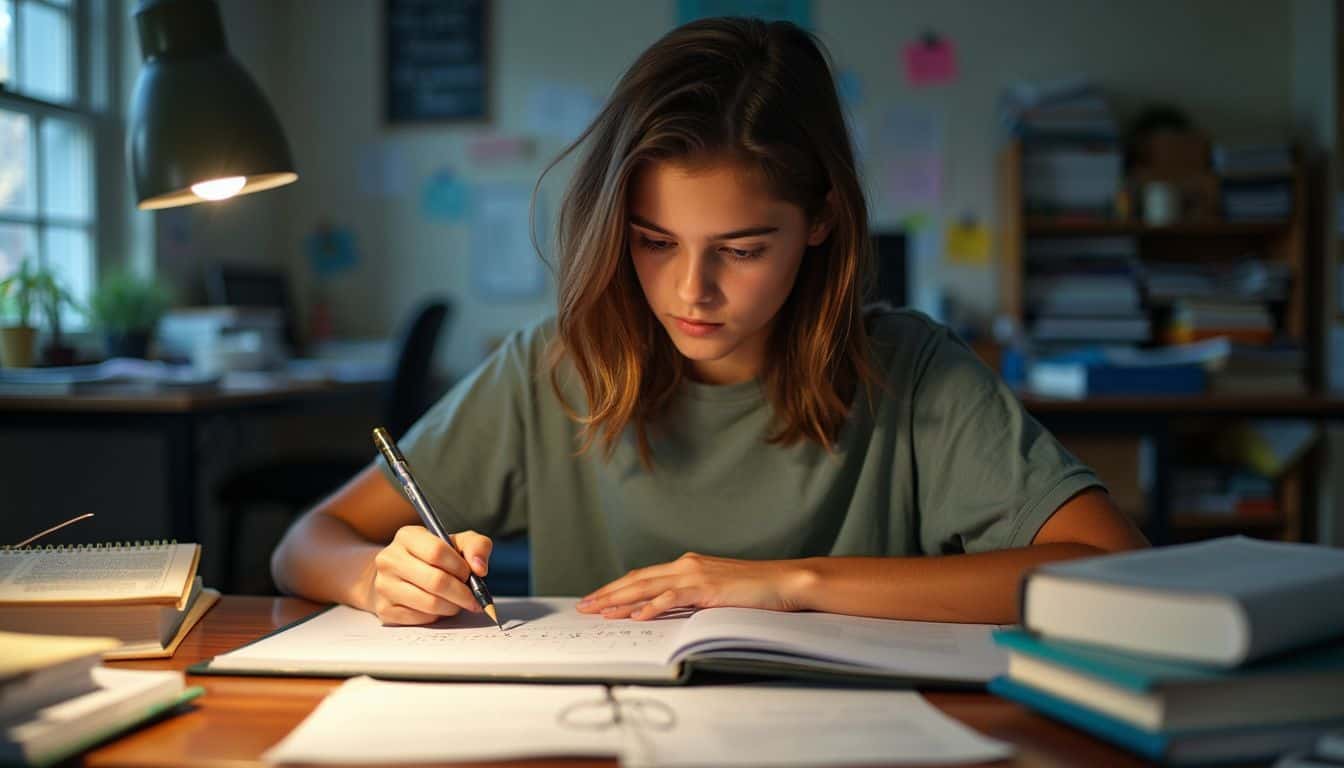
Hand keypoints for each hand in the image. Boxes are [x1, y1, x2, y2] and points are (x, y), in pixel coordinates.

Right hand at [360, 526, 492, 624]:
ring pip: (429, 603)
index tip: (471, 574)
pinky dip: (437, 616)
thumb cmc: (434, 558)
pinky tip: (439, 608)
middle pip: (435, 581)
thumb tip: (480, 568)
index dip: (460, 567)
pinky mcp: (384, 609)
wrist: (398, 576)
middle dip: (462, 593)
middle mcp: (390, 559)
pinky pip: (420, 619)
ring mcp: (383, 585)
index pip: (437, 551)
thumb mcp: (457, 543)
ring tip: (457, 602)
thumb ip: (477, 546)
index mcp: (407, 536)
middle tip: (473, 598)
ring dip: (452, 607)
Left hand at [576, 552, 815, 619]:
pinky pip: (674, 598)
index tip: (595, 599)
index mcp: (687, 566)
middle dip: (608, 594)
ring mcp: (696, 574)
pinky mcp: (708, 587)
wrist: (785, 581)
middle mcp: (686, 565)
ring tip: (599, 611)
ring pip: (648, 587)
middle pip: (637, 580)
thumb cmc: (754, 590)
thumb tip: (667, 611)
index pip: (642, 577)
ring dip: (621, 601)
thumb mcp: (715, 592)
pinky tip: (637, 615)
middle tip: (583, 607)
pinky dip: (653, 606)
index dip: (616, 588)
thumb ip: (691, 597)